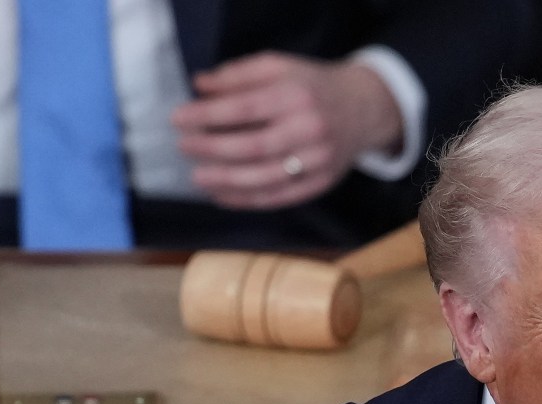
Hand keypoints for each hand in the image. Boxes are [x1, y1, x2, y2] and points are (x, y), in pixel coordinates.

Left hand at [172, 53, 404, 209]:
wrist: (363, 110)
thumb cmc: (312, 86)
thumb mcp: (279, 67)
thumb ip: (238, 75)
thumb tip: (200, 86)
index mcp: (297, 96)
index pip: (245, 108)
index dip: (207, 115)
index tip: (178, 118)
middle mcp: (310, 130)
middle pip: (253, 147)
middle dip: (212, 149)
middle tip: (184, 147)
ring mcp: (318, 161)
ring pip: (265, 178)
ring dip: (226, 181)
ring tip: (198, 177)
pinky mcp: (321, 184)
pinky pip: (279, 198)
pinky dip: (247, 200)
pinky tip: (222, 196)